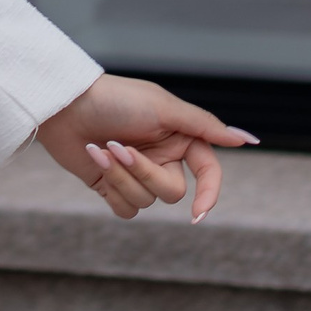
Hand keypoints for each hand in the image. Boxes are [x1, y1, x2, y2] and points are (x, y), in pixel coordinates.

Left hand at [35, 74, 257, 222]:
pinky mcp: (114, 186)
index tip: (199, 211)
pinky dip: (111, 188)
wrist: (65, 104)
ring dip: (121, 177)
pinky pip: (126, 209)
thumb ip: (203, 125)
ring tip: (101, 150)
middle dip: (144, 174)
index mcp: (179, 137)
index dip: (209, 193)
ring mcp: (137, 173)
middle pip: (172, 192)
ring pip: (147, 201)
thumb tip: (245, 139)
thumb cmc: (115, 99)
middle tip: (120, 148)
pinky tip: (95, 161)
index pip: (207, 171)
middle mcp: (162, 157)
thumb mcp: (163, 107)